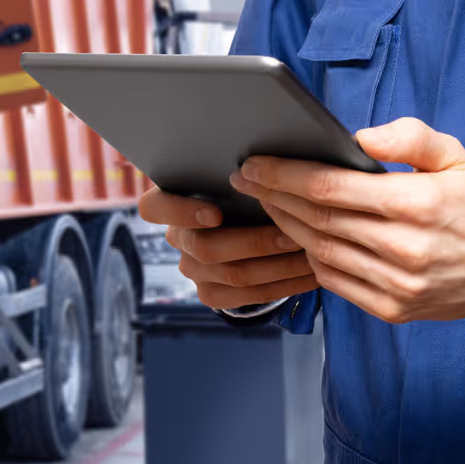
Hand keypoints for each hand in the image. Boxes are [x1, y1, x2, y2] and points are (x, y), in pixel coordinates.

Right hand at [137, 188, 318, 309]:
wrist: (243, 227)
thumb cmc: (241, 192)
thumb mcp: (234, 179)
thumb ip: (242, 175)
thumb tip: (271, 166)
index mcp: (168, 202)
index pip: (154, 208)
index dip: (181, 213)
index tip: (216, 213)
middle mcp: (176, 238)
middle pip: (206, 248)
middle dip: (255, 242)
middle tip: (292, 234)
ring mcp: (192, 269)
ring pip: (233, 274)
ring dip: (279, 265)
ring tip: (311, 253)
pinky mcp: (211, 294)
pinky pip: (248, 296)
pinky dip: (284, 286)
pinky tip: (310, 276)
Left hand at [230, 117, 464, 322]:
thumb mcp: (456, 157)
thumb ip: (410, 138)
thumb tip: (360, 137)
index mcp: (417, 205)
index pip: (331, 188)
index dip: (284, 175)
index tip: (255, 165)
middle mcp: (403, 248)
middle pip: (316, 219)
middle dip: (273, 196)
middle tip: (246, 179)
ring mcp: (395, 284)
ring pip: (318, 250)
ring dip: (284, 225)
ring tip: (266, 202)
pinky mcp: (390, 308)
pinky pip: (333, 280)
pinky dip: (309, 256)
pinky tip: (297, 236)